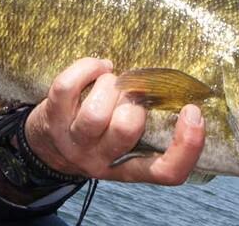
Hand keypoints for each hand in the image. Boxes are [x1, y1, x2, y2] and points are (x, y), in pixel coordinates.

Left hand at [24, 57, 204, 184]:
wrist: (46, 149)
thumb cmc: (98, 135)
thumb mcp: (126, 143)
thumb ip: (149, 126)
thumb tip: (176, 89)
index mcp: (130, 168)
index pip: (166, 172)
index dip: (187, 146)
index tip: (193, 111)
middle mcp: (102, 159)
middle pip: (126, 130)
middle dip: (133, 100)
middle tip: (130, 93)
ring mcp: (73, 142)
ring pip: (95, 112)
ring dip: (109, 85)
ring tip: (110, 81)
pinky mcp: (50, 119)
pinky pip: (67, 87)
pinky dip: (86, 68)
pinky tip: (96, 67)